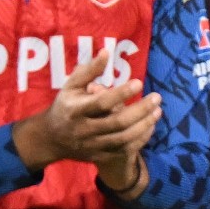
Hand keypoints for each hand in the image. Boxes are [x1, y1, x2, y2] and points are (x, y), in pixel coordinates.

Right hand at [13, 50, 162, 188]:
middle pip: (117, 123)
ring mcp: (92, 145)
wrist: (51, 139)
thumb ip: (89, 70)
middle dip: (140, 111)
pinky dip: (140, 139)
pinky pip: (124, 150)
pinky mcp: (99, 156)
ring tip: (158, 111)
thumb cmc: (65, 106)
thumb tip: (107, 52)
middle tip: (157, 98)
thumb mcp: (71, 86)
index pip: (102, 103)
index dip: (121, 93)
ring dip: (144, 125)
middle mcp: (84, 130)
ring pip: (123, 139)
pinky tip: (150, 126)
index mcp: (76, 110)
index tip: (139, 82)